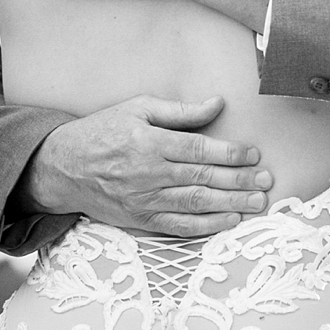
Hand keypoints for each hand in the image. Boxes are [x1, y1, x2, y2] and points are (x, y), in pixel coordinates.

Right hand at [22, 94, 272, 236]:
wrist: (63, 168)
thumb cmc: (102, 132)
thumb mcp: (137, 109)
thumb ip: (179, 111)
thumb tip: (217, 104)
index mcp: (149, 142)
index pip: (199, 150)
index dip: (230, 154)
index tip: (254, 155)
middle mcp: (149, 173)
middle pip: (204, 179)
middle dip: (240, 181)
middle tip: (267, 182)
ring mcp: (145, 200)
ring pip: (196, 204)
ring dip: (231, 204)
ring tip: (258, 203)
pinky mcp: (140, 220)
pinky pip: (179, 226)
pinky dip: (206, 226)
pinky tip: (229, 221)